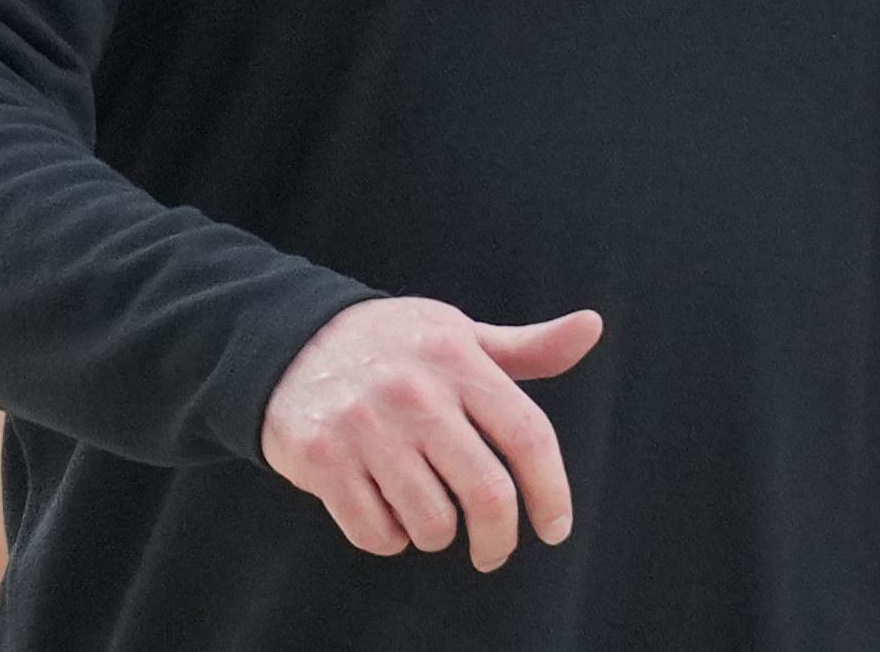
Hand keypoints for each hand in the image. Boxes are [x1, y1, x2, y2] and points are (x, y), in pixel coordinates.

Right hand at [258, 298, 601, 571]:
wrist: (287, 342)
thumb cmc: (390, 345)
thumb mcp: (457, 334)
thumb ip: (525, 347)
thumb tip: (591, 328)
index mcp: (457, 359)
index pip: (527, 436)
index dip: (552, 491)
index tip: (555, 527)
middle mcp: (415, 394)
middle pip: (486, 493)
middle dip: (499, 539)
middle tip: (495, 551)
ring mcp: (366, 428)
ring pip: (431, 523)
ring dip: (437, 534)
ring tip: (428, 513)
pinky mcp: (323, 460)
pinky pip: (377, 533)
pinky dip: (389, 537)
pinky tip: (385, 510)